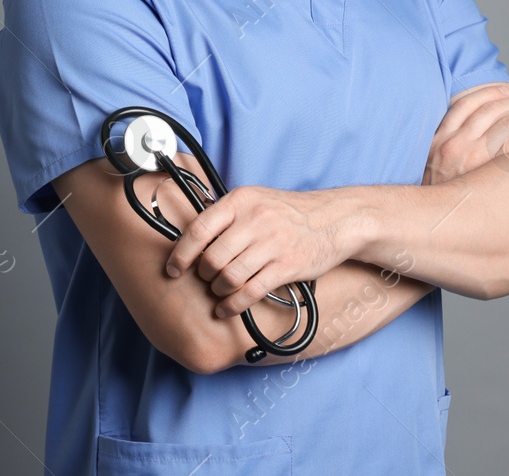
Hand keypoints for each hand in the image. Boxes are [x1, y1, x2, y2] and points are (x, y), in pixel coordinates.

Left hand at [163, 186, 354, 318]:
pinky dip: (233, 305)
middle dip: (202, 275)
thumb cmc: (289, 211)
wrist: (335, 219)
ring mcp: (272, 244)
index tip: (173, 268)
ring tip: (218, 292)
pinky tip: (227, 309)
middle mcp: (254, 220)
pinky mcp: (287, 266)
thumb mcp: (255, 200)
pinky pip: (251, 291)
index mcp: (240, 201)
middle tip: (204, 279)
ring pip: (229, 277)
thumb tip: (193, 237)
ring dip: (218, 291)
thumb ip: (226, 215)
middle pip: (212, 258)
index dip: (181, 253)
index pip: (199, 229)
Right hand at [422, 83, 508, 184]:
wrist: (432, 219)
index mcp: (440, 137)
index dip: (491, 93)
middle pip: (491, 111)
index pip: (467, 103)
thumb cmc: (438, 193)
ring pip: (507, 125)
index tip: (506, 91)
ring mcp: (471, 157)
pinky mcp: (490, 172)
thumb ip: (447, 143)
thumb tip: (470, 130)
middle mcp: (454, 143)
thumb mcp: (433, 162)